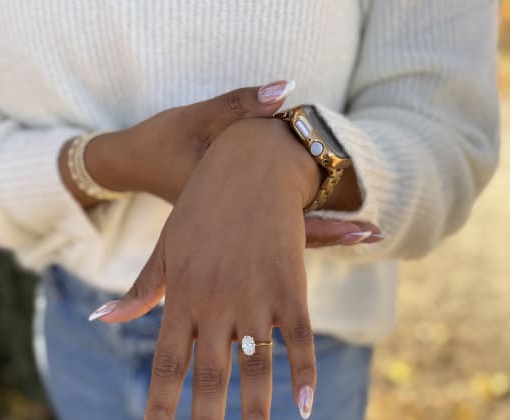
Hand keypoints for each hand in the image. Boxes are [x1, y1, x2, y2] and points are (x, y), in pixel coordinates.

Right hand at [58, 81, 381, 244]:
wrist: (132, 163)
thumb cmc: (163, 142)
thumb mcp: (197, 119)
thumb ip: (243, 104)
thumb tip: (286, 90)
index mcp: (229, 212)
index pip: (291, 225)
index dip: (332, 227)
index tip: (370, 228)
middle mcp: (235, 229)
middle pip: (296, 238)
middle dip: (338, 233)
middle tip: (378, 230)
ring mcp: (234, 229)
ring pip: (286, 237)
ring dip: (326, 231)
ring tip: (367, 229)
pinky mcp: (233, 221)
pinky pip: (273, 229)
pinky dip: (303, 223)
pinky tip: (330, 215)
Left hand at [91, 117, 322, 419]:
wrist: (249, 163)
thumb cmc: (202, 210)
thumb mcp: (166, 250)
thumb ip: (141, 291)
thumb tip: (104, 318)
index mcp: (181, 299)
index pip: (165, 366)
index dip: (160, 410)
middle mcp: (215, 306)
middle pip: (208, 379)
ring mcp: (255, 299)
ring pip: (254, 370)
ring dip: (254, 417)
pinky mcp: (290, 289)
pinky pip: (298, 342)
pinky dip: (302, 376)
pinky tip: (303, 409)